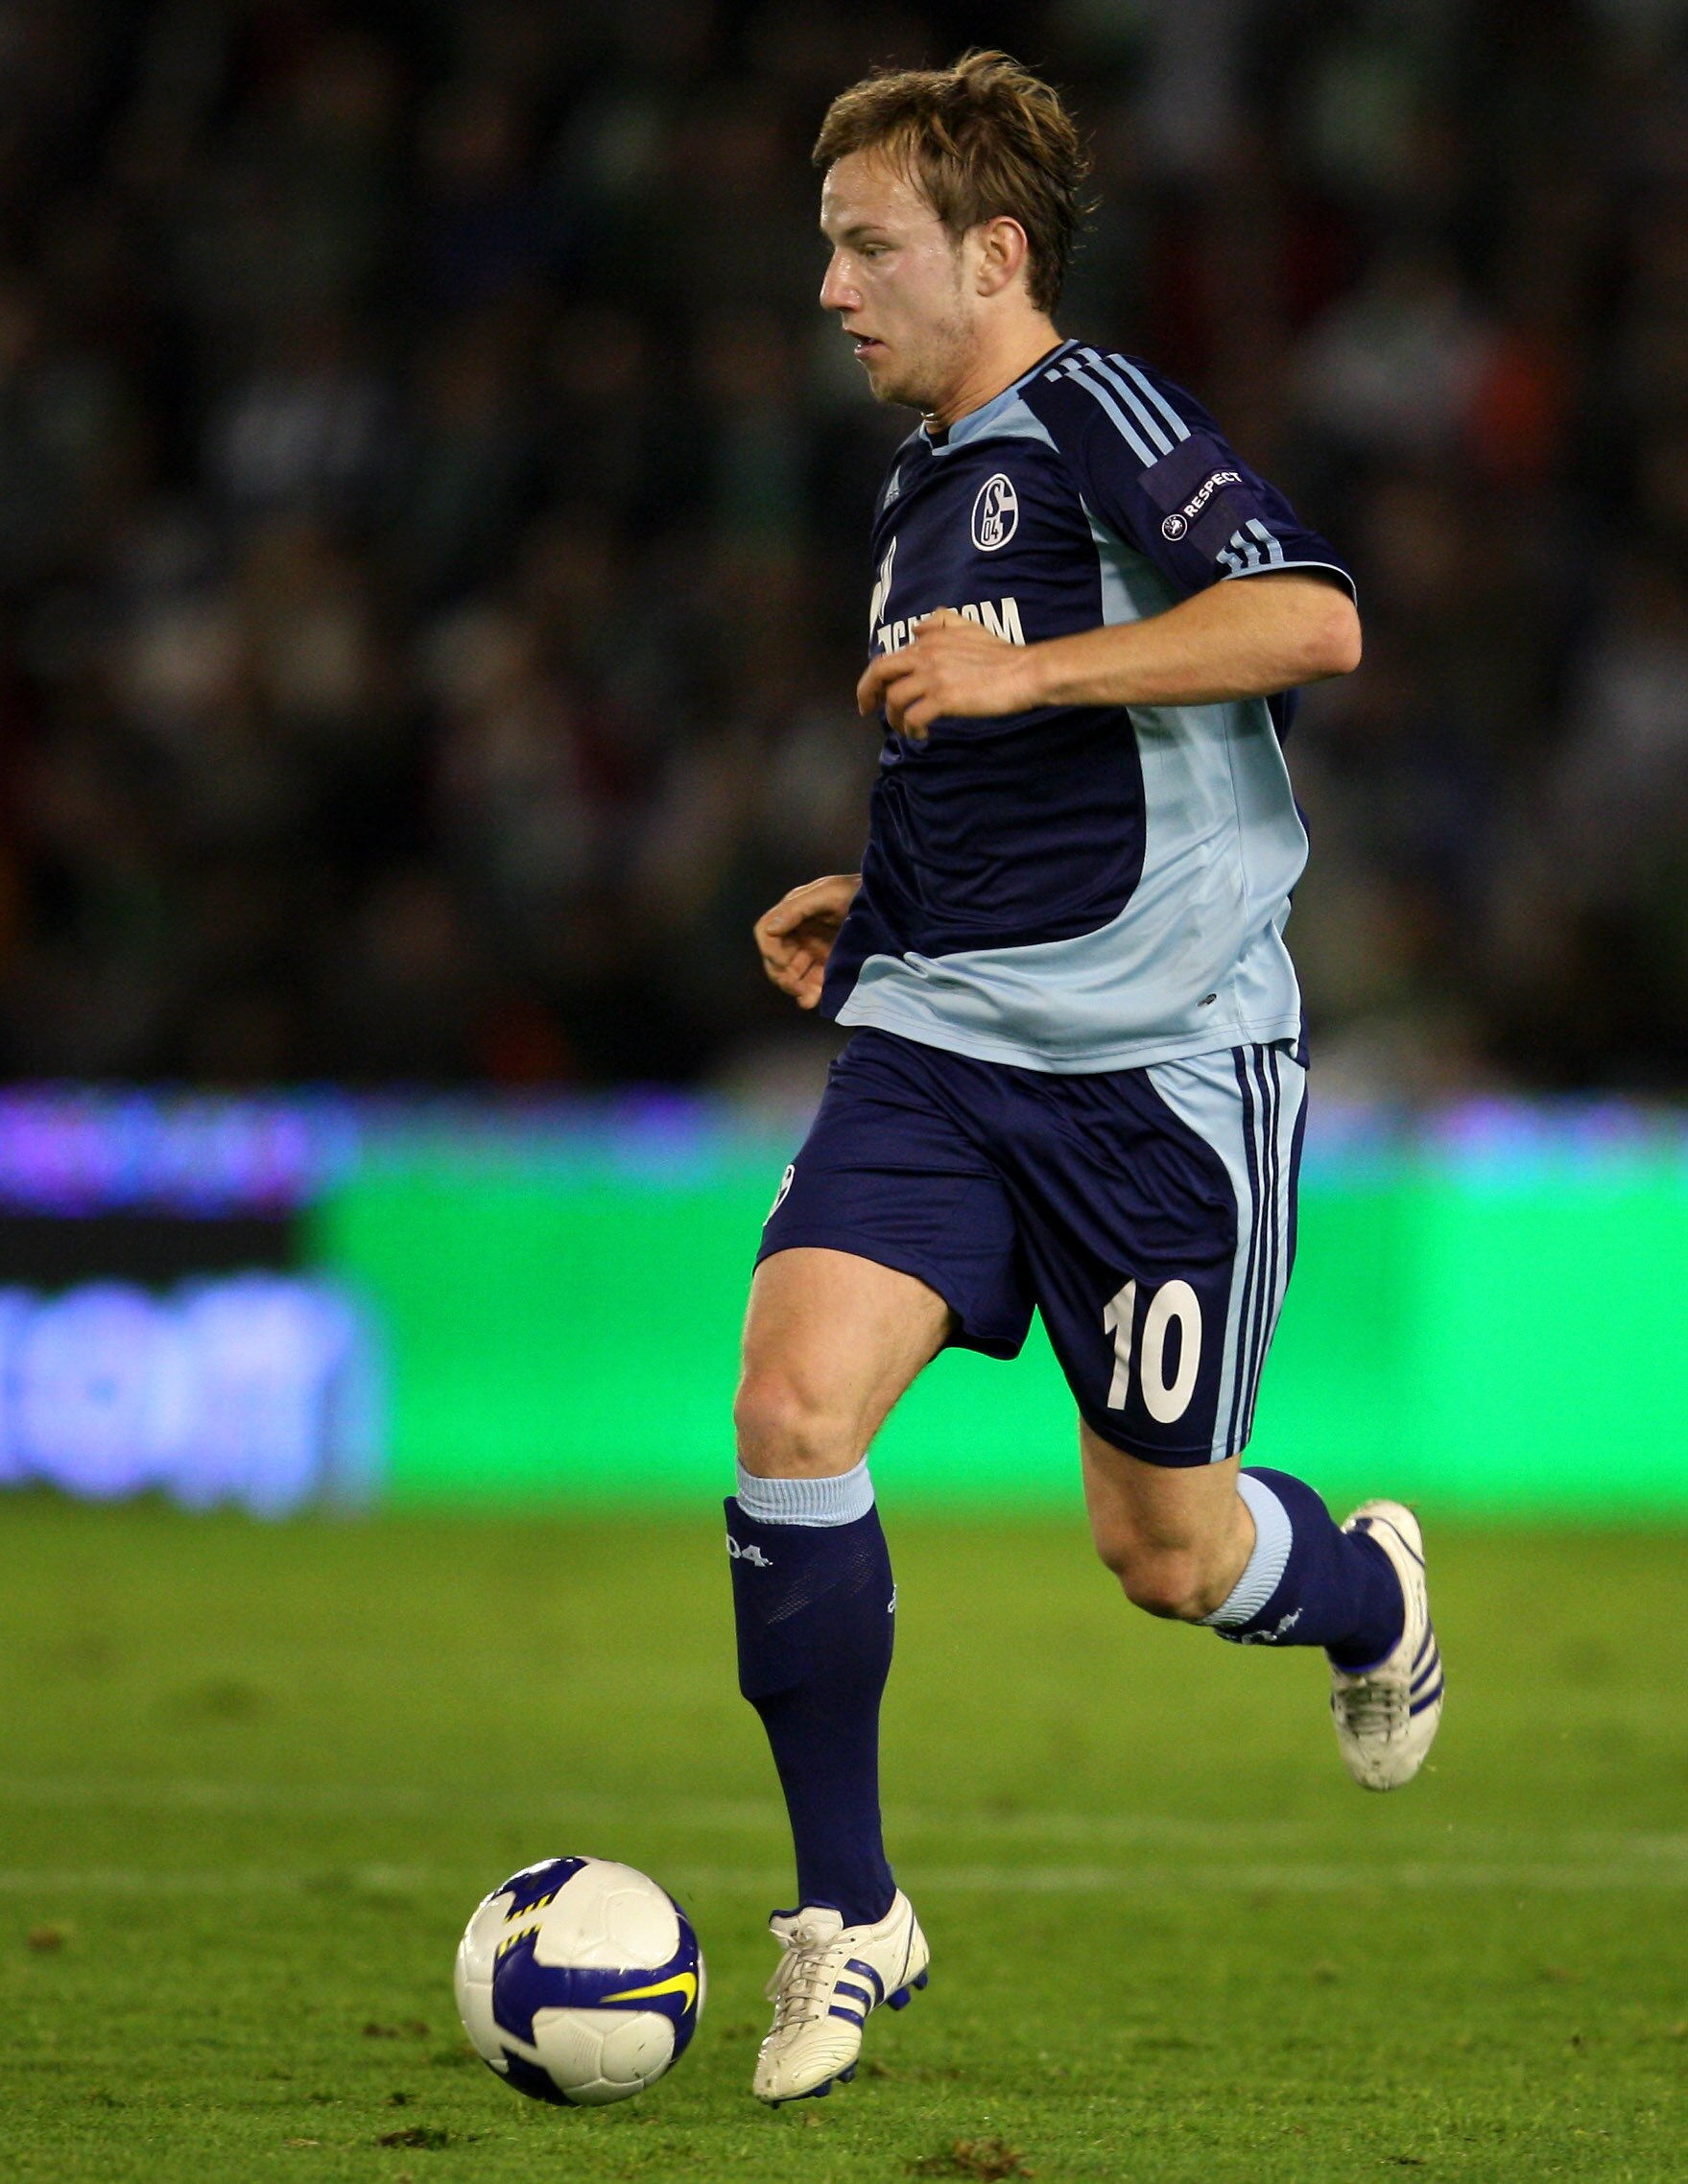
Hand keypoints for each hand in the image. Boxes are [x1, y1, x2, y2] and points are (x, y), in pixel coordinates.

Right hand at [753, 872, 861, 1010]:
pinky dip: (812, 991)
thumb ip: (797, 909)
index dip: (771, 952)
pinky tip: (817, 998)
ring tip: (814, 998)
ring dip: (799, 988)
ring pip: (794, 974)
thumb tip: (770, 930)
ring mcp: (813, 947)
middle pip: (777, 959)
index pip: (767, 933)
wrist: (891, 901)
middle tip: (801, 990)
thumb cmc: (858, 891)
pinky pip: (812, 980)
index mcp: (793, 911)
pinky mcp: (828, 961)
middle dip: (785, 976)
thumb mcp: (829, 894)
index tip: (786, 966)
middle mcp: (799, 930)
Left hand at [856, 610, 1042, 737]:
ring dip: (895, 718)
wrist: (1024, 672)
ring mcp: (933, 677)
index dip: (877, 675)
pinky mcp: (943, 699)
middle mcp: (926, 655)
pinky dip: (912, 729)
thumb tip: (917, 627)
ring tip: (904, 729)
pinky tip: (921, 734)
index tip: (876, 691)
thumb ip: (943, 621)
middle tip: (866, 709)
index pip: (891, 656)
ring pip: (895, 699)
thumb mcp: (970, 627)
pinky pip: (913, 717)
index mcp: (931, 638)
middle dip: (868, 691)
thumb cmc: (1002, 655)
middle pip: (881, 671)